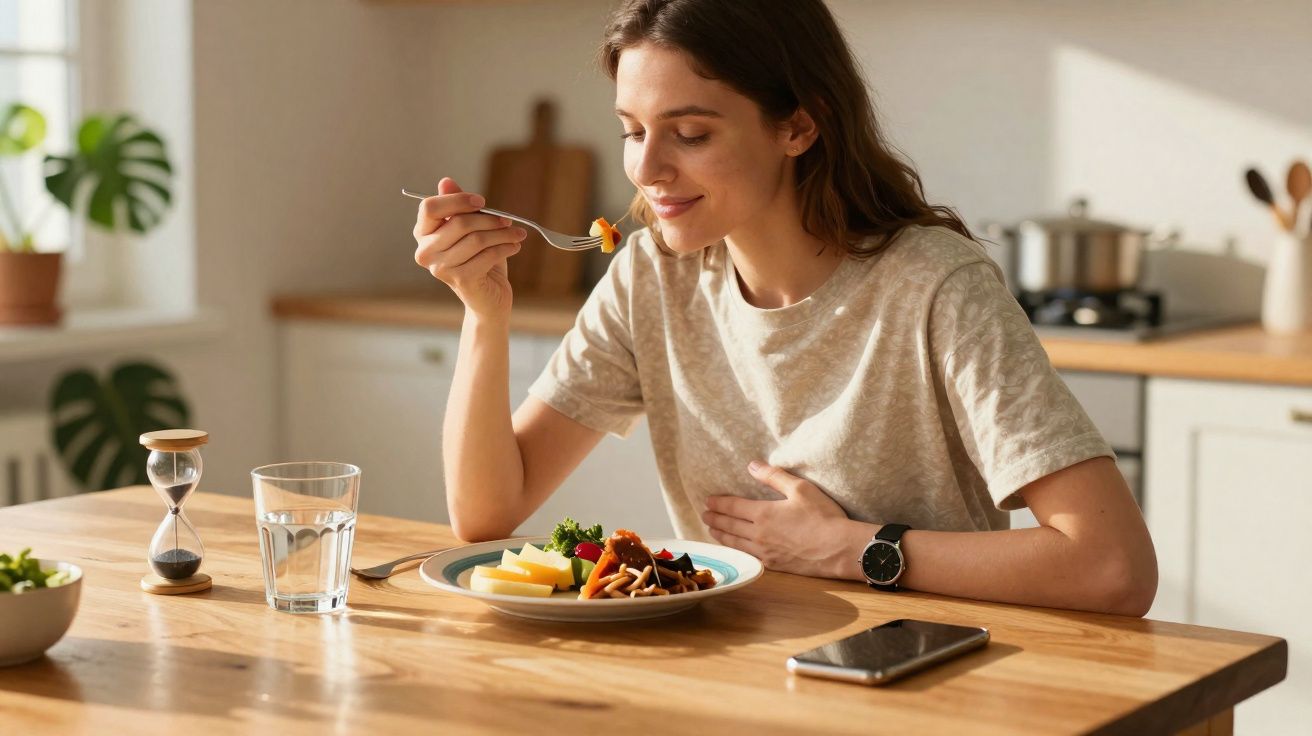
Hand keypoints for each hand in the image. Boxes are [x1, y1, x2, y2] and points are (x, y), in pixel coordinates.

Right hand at [412, 177, 527, 320]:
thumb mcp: (469, 230)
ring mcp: (440, 268)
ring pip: (476, 239)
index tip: (482, 202)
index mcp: (423, 233)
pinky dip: (505, 248)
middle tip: (509, 221)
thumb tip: (446, 181)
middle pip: (459, 223)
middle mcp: (425, 252)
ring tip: (518, 234)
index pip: (429, 207)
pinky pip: (487, 255)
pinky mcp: (460, 279)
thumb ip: (457, 206)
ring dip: (502, 234)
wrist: (488, 298)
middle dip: (489, 219)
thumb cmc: (478, 259)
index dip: (457, 200)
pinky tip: (514, 247)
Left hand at [702, 461, 853, 577]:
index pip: (732, 507)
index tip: (708, 501)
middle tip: (704, 515)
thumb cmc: (823, 516)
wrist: (839, 549)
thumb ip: (774, 476)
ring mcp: (765, 552)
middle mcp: (759, 534)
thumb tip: (752, 466)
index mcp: (763, 513)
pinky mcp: (774, 565)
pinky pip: (748, 556)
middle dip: (714, 519)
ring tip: (712, 531)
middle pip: (729, 526)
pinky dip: (736, 550)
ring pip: (735, 543)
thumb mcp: (800, 489)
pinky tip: (735, 549)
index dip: (718, 503)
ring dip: (721, 535)